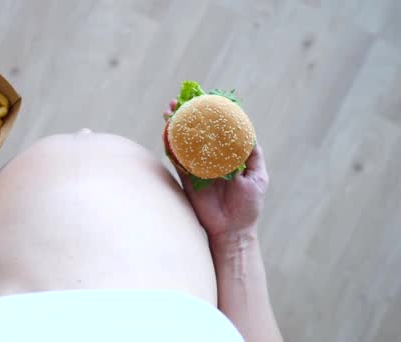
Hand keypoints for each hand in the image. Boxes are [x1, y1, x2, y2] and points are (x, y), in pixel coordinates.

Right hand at [164, 100, 268, 236]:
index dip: (210, 114)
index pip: (218, 130)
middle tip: (179, 101)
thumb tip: (250, 136)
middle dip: (187, 115)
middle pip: (196, 132)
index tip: (204, 98)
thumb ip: (253, 157)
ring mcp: (197, 167)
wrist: (232, 230)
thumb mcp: (258, 178)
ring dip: (175, 126)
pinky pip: (176, 160)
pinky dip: (170, 147)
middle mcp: (210, 158)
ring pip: (183, 142)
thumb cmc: (248, 206)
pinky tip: (166, 133)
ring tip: (169, 111)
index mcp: (227, 156)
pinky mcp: (186, 179)